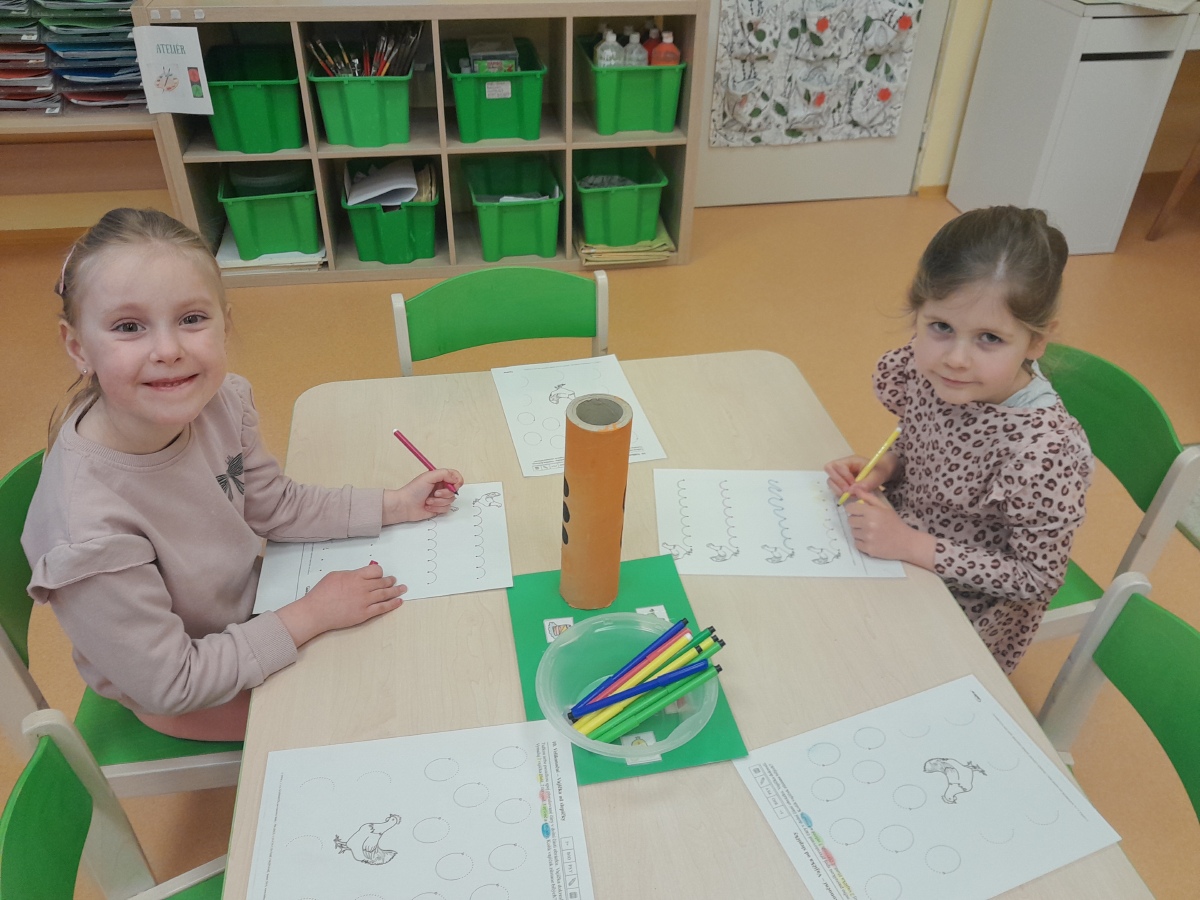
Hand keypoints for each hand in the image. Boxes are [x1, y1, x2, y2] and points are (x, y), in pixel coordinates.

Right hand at [277, 563, 405, 646]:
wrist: (316, 612)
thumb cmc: (321, 594)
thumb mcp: (335, 576)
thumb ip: (351, 574)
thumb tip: (360, 575)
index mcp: (355, 577)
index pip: (375, 571)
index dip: (379, 572)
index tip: (380, 574)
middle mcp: (362, 588)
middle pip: (382, 582)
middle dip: (390, 581)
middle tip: (394, 580)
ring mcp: (364, 601)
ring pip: (385, 594)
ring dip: (396, 590)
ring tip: (402, 588)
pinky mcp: (364, 614)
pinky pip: (382, 608)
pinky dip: (392, 604)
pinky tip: (399, 601)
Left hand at [383, 468, 463, 524]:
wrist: (405, 506)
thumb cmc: (413, 490)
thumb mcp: (428, 477)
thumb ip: (445, 474)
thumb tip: (456, 478)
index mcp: (439, 478)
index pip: (455, 477)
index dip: (457, 481)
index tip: (452, 485)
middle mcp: (441, 487)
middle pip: (454, 490)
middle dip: (444, 494)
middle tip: (434, 493)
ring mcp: (440, 498)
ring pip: (451, 500)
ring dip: (439, 502)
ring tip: (428, 501)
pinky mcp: (438, 508)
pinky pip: (446, 508)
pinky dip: (437, 508)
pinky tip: (428, 506)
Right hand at [824, 452, 895, 498]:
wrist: (883, 473)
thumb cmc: (880, 470)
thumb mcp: (877, 476)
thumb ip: (866, 483)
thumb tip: (852, 490)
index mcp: (850, 460)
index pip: (837, 465)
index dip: (843, 476)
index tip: (853, 484)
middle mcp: (843, 466)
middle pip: (829, 470)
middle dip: (838, 482)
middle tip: (849, 491)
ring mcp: (841, 474)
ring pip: (830, 480)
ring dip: (838, 489)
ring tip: (850, 494)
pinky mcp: (842, 482)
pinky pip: (834, 487)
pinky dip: (840, 493)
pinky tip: (850, 495)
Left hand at [843, 491, 934, 567]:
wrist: (907, 542)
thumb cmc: (895, 523)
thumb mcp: (884, 507)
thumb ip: (868, 498)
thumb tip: (855, 488)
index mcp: (872, 512)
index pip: (850, 508)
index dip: (853, 510)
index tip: (858, 513)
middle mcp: (868, 524)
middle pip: (850, 521)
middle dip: (856, 521)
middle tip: (867, 523)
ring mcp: (867, 537)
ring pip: (852, 532)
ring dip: (859, 532)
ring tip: (871, 532)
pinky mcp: (868, 549)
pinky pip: (856, 543)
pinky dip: (862, 542)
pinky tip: (872, 540)